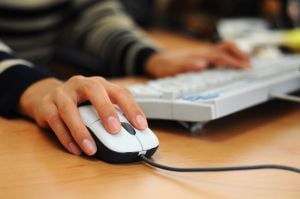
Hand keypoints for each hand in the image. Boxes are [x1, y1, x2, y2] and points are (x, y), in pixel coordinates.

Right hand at [18, 76, 147, 155]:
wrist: (48, 97)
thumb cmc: (80, 103)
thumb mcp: (98, 105)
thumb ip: (113, 115)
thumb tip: (131, 134)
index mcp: (99, 84)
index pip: (119, 92)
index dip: (132, 108)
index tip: (141, 126)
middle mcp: (81, 84)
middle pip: (95, 90)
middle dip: (106, 110)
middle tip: (115, 130)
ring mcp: (62, 93)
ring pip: (70, 109)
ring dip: (81, 131)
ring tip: (91, 149)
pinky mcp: (46, 105)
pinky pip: (55, 121)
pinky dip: (66, 137)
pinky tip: (75, 149)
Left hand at [145, 42, 250, 77]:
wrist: (156, 61)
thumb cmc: (164, 65)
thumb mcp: (172, 68)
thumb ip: (187, 65)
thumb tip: (203, 64)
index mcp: (199, 55)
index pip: (221, 56)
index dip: (234, 61)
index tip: (245, 67)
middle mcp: (202, 52)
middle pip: (225, 48)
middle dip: (239, 55)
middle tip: (250, 65)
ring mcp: (202, 53)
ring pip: (223, 50)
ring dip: (235, 55)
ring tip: (244, 64)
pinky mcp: (200, 57)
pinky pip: (218, 54)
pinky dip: (227, 57)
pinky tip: (229, 64)